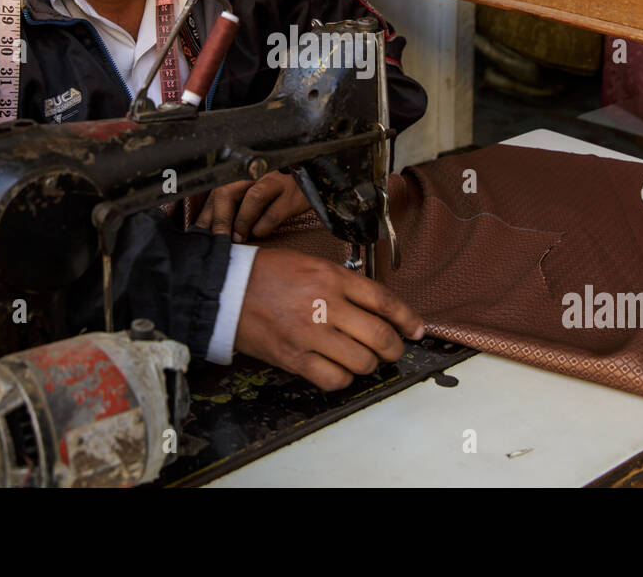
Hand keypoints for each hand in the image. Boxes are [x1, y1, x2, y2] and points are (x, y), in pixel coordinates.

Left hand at [193, 171, 311, 242]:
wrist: (311, 179)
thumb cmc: (276, 192)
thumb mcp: (253, 195)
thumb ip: (233, 209)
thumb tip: (212, 232)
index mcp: (241, 175)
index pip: (216, 193)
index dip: (206, 215)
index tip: (198, 235)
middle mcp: (255, 175)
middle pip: (228, 191)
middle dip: (219, 219)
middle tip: (217, 241)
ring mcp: (275, 182)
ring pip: (252, 198)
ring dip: (241, 222)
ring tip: (237, 239)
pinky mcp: (292, 195)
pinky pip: (274, 212)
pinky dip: (263, 226)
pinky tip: (259, 233)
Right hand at [234, 248, 424, 390]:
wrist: (226, 289)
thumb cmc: (266, 274)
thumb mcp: (310, 264)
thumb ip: (342, 284)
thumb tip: (374, 308)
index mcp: (332, 277)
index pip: (385, 301)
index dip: (408, 319)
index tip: (417, 329)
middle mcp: (326, 304)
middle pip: (380, 336)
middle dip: (393, 349)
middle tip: (391, 351)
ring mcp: (310, 333)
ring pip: (362, 361)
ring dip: (368, 365)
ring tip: (362, 360)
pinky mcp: (294, 357)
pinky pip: (333, 378)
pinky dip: (342, 379)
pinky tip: (338, 370)